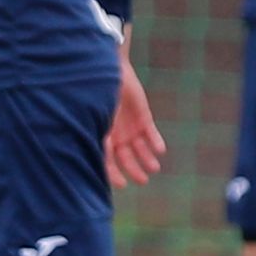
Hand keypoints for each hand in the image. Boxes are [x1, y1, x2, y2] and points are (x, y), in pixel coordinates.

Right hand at [106, 55, 167, 187]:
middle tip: (143, 181)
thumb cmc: (97, 95)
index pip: (107, 161)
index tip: (121, 184)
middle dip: (134, 170)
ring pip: (141, 149)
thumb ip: (98, 138)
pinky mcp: (144, 118)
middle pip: (126, 158)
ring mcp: (131, 127)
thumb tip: (96, 159)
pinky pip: (151, 134)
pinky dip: (156, 142)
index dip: (113, 174)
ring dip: (147, 159)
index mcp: (102, 137)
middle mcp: (117, 136)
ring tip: (154, 168)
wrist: (110, 71)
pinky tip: (160, 150)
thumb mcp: (95, 119)